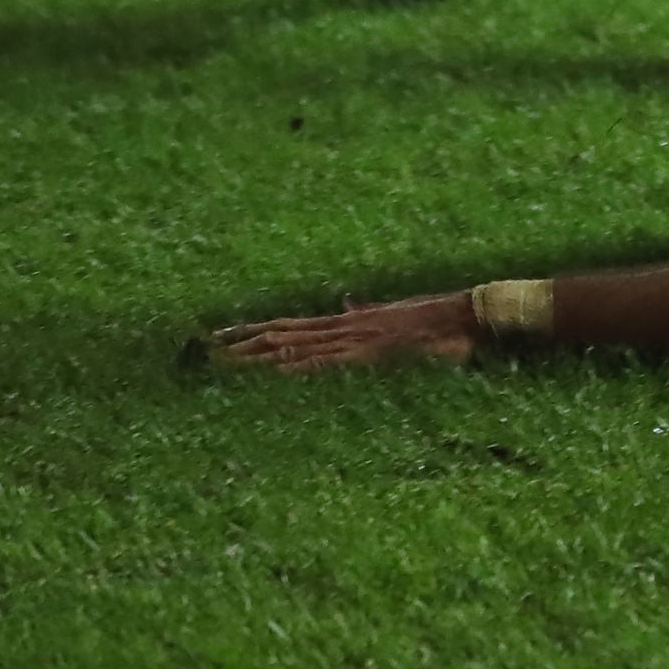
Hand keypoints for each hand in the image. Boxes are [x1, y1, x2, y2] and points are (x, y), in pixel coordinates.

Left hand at [211, 289, 482, 373]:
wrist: (458, 316)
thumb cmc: (429, 319)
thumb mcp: (390, 313)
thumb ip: (365, 310)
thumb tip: (349, 301)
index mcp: (345, 322)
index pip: (290, 325)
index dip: (256, 328)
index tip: (225, 332)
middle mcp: (342, 327)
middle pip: (283, 332)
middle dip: (246, 339)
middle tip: (210, 343)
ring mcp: (353, 340)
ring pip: (297, 344)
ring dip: (261, 352)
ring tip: (229, 357)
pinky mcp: (367, 353)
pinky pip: (327, 360)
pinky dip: (300, 364)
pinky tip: (277, 368)